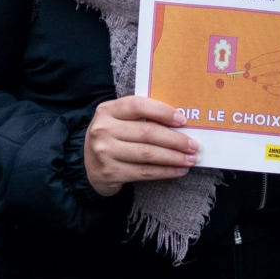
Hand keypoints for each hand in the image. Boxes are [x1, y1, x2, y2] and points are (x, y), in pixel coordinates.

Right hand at [81, 96, 197, 195]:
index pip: (138, 105)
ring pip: (148, 154)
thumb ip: (140, 117)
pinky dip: (165, 172)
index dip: (162, 112)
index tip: (183, 120)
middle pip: (147, 133)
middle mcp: (103, 129)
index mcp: (107, 110)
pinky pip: (144, 172)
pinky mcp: (110, 172)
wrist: (85, 165)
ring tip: (190, 159)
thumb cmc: (111, 138)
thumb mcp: (117, 120)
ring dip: (174, 157)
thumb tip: (179, 122)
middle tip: (194, 146)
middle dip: (176, 140)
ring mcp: (105, 152)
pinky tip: (178, 171)